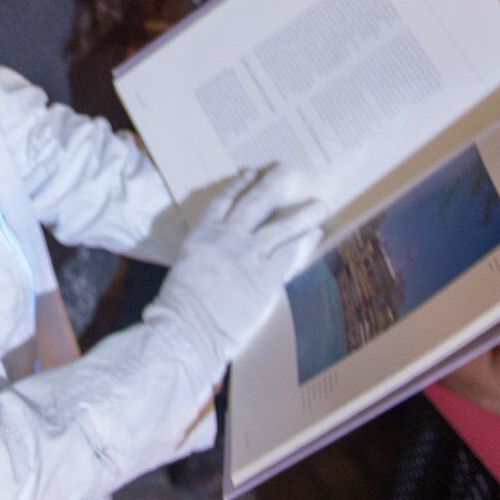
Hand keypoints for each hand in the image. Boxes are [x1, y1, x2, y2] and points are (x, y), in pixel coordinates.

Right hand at [146, 167, 326, 361]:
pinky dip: (305, 243)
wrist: (188, 328)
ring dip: (303, 214)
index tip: (252, 173)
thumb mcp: (188, 267)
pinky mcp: (266, 277)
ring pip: (282, 226)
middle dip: (274, 184)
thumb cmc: (179, 305)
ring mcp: (249, 256)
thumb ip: (207, 254)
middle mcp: (228, 237)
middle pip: (256, 202)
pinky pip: (290, 255)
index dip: (239, 185)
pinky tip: (315, 235)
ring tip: (320, 205)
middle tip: (290, 172)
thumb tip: (222, 255)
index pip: (224, 200)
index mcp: (203, 233)